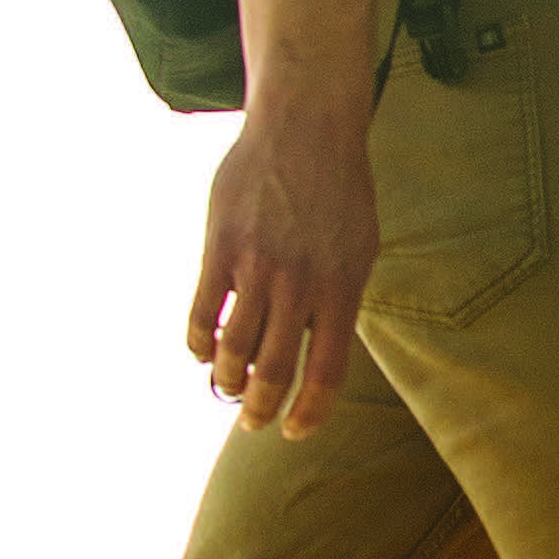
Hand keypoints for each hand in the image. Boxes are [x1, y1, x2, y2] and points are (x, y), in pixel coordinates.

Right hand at [186, 112, 380, 437]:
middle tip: (251, 422)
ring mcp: (256, 266)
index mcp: (341, 289)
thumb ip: (338, 302)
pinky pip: (202, 312)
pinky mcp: (219, 247)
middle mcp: (298, 284)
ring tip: (227, 390)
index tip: (294, 431)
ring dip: (226, 381)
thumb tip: (316, 355)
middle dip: (260, 408)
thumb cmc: (337, 192)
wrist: (304, 127)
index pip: (324, 374)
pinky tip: (203, 354)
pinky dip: (199, 344)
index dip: (308, 414)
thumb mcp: (358, 250)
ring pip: (233, 349)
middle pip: (273, 370)